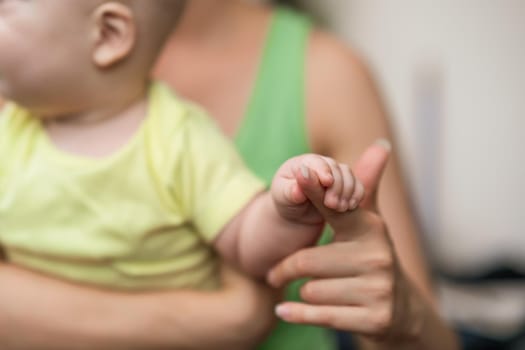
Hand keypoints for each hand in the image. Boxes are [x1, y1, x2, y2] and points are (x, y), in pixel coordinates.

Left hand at [267, 141, 423, 340]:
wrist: (401, 311)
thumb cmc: (371, 258)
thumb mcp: (368, 224)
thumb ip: (364, 188)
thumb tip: (381, 144)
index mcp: (371, 229)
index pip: (335, 208)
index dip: (315, 191)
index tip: (298, 173)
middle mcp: (378, 256)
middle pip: (306, 261)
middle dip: (285, 269)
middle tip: (275, 273)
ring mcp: (378, 289)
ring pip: (310, 290)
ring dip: (302, 293)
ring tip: (313, 291)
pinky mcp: (373, 319)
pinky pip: (317, 315)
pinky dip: (295, 315)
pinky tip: (283, 311)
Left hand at [271, 154, 363, 224]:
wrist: (296, 214)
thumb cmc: (285, 202)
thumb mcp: (283, 197)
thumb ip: (291, 190)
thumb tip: (299, 186)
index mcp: (303, 162)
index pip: (316, 162)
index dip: (323, 171)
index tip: (327, 182)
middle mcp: (321, 164)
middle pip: (335, 168)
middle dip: (336, 186)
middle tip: (332, 205)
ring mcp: (335, 174)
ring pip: (348, 175)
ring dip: (347, 192)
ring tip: (341, 208)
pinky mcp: (345, 186)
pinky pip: (356, 186)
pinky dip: (356, 195)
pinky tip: (351, 206)